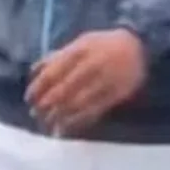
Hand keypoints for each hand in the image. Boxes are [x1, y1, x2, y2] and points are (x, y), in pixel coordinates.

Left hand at [25, 28, 147, 134]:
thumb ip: (57, 56)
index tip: (29, 99)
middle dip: (46, 105)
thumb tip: (33, 71)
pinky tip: (67, 127)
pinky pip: (94, 111)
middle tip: (36, 114)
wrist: (140, 46)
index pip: (53, 72)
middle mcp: (92, 65)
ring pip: (77, 103)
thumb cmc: (104, 44)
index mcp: (80, 50)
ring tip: (49, 124)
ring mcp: (105, 80)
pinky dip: (78, 121)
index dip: (38, 88)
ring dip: (60, 116)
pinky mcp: (116, 94)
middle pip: (63, 90)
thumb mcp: (81, 42)